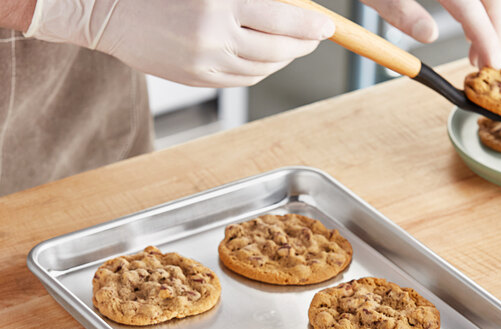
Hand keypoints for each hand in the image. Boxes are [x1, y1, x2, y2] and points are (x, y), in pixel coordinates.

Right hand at [24, 0, 334, 86]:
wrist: (104, 10)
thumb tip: (283, 5)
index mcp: (218, 1)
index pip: (282, 18)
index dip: (310, 25)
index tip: (328, 26)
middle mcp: (215, 36)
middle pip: (277, 49)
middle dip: (303, 45)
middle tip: (316, 37)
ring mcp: (205, 63)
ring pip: (261, 68)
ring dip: (284, 60)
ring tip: (295, 49)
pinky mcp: (196, 79)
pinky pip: (240, 80)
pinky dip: (261, 71)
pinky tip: (268, 61)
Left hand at [360, 0, 500, 68]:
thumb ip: (400, 13)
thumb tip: (430, 36)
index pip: (471, 8)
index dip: (486, 37)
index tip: (492, 63)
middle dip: (495, 28)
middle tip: (487, 62)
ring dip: (489, 17)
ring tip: (476, 48)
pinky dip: (480, 4)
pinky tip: (471, 22)